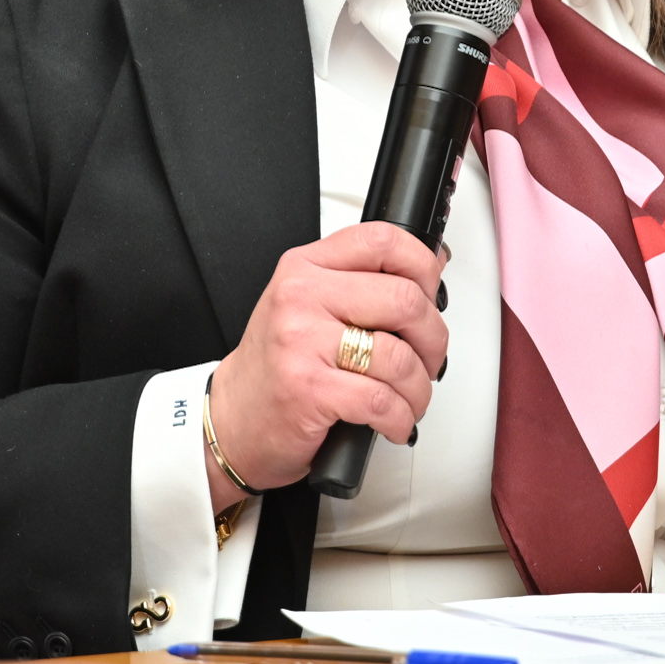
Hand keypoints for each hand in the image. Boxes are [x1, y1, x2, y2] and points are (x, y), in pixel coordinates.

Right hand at [205, 221, 449, 511]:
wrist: (232, 419)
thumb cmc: (277, 365)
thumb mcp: (309, 305)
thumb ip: (362, 282)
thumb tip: (431, 263)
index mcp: (304, 267)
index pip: (380, 240)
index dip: (422, 265)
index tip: (431, 293)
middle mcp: (300, 297)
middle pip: (403, 299)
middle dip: (432, 338)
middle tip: (428, 358)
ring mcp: (302, 342)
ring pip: (398, 356)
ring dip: (419, 387)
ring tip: (411, 398)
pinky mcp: (308, 389)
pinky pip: (382, 401)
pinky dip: (402, 418)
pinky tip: (395, 422)